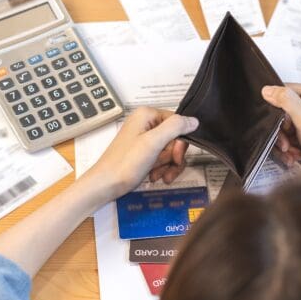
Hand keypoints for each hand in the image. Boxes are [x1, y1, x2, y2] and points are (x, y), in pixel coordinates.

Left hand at [83, 107, 198, 201]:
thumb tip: (194, 120)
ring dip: (168, 165)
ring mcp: (143, 138)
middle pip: (174, 138)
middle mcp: (145, 123)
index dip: (180, 142)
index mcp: (147, 115)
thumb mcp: (153, 143)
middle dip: (173, 157)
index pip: (177, 123)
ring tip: (158, 176)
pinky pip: (161, 157)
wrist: (106, 185)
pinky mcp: (142, 152)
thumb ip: (175, 128)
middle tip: (166, 169)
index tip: (176, 157)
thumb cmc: (127, 163)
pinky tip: (154, 177)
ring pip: (169, 150)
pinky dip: (161, 168)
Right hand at [262, 83, 300, 186]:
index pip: (283, 92)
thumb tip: (267, 90)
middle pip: (278, 113)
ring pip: (278, 129)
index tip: (285, 125)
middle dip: (280, 132)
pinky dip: (286, 150)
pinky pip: (283, 140)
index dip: (277, 109)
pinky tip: (294, 156)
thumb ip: (286, 101)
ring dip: (282, 144)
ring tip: (293, 151)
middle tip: (287, 142)